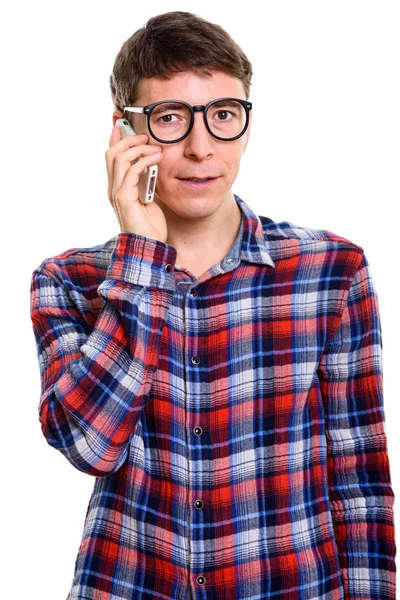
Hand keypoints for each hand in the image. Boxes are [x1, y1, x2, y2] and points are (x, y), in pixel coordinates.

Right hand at [105, 126, 167, 242]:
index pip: (111, 157)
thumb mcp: (149, 198)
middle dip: (127, 139)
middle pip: (111, 153)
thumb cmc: (150, 226)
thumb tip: (151, 164)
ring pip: (118, 158)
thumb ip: (146, 182)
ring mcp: (116, 193)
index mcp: (117, 187)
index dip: (115, 138)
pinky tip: (156, 159)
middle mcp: (113, 189)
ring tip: (154, 148)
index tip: (123, 124)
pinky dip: (143, 161)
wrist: (149, 247)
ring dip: (138, 148)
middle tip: (145, 137)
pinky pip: (130, 171)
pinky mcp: (123, 198)